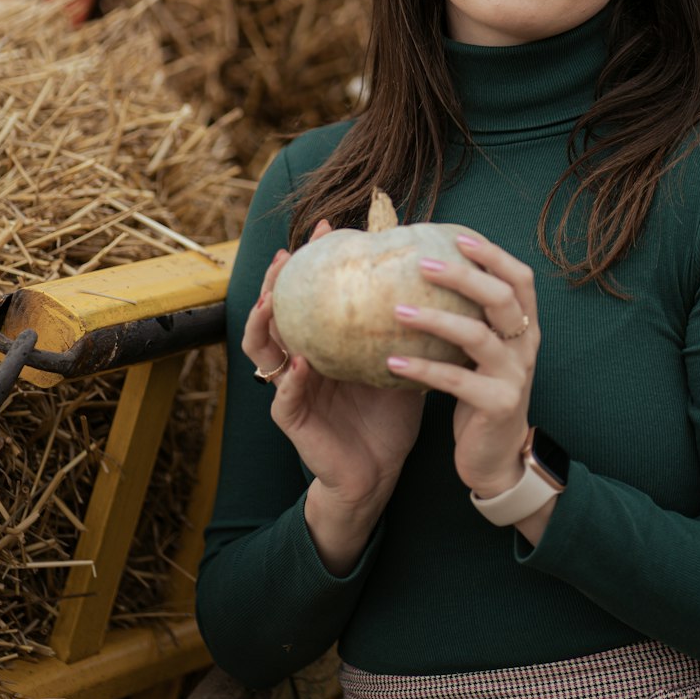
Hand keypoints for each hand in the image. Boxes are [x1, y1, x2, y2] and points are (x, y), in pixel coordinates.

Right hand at [242, 222, 424, 505]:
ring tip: (273, 300)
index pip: (308, 294)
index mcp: (321, 343)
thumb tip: (438, 277)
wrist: (379, 471)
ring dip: (263, 323)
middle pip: (273, 313)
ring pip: (261, 350)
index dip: (310, 261)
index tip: (327, 227)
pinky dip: (289, 378)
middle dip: (275, 281)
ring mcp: (291, 388)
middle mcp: (298, 360)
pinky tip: (300, 361)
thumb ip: (405, 326)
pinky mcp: (293, 420)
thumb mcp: (398, 359)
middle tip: (285, 253)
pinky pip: (283, 397)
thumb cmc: (389, 414)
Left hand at [387, 232, 538, 498]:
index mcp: (525, 327)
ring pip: (477, 336)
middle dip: (463, 275)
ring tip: (397, 310)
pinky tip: (393, 361)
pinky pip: (456, 380)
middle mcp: (525, 346)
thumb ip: (471, 318)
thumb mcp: (485, 353)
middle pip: (502, 297)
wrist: (499, 459)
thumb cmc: (483, 395)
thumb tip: (427, 272)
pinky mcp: (497, 405)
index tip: (458, 236)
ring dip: (435, 318)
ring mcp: (514, 376)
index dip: (494, 254)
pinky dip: (423, 368)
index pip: (520, 278)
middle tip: (421, 264)